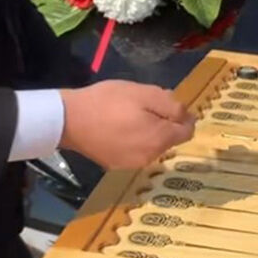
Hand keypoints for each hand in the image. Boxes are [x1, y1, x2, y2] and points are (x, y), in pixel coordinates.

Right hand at [59, 80, 193, 169]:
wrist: (69, 120)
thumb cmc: (109, 101)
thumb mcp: (145, 93)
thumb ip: (171, 105)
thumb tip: (186, 116)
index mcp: (159, 139)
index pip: (187, 132)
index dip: (183, 116)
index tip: (169, 103)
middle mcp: (149, 157)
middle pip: (169, 139)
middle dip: (164, 122)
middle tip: (144, 104)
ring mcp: (131, 163)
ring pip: (152, 145)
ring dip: (148, 131)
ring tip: (129, 114)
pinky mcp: (115, 164)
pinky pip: (135, 150)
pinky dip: (133, 140)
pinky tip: (117, 127)